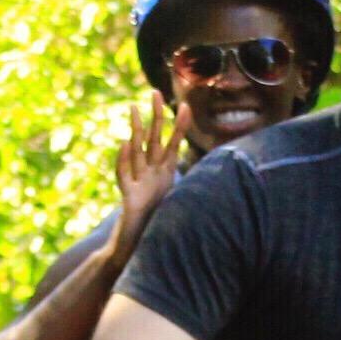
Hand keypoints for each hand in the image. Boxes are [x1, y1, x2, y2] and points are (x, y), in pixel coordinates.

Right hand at [110, 93, 190, 259]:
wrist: (138, 248)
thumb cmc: (159, 227)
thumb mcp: (179, 206)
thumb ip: (190, 193)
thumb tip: (217, 187)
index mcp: (164, 176)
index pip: (173, 145)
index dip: (179, 127)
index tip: (185, 105)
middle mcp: (150, 175)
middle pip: (153, 140)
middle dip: (155, 116)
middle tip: (155, 91)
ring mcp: (138, 184)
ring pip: (136, 152)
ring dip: (136, 130)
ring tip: (133, 108)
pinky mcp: (128, 198)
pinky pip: (123, 175)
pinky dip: (123, 160)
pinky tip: (124, 144)